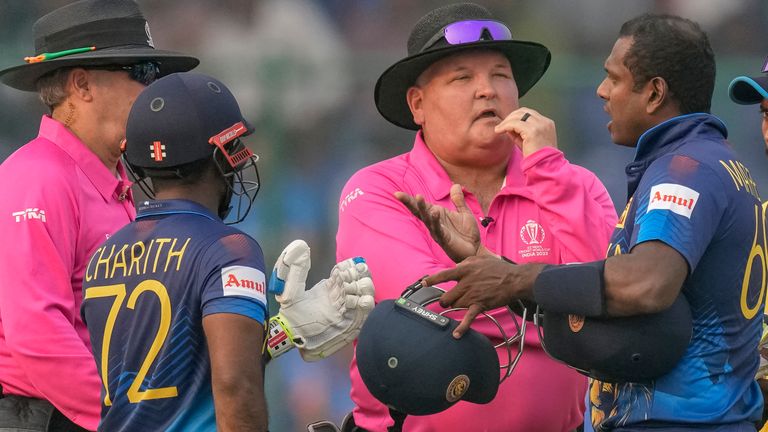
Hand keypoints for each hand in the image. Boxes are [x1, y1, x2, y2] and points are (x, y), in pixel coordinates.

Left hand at [270, 240, 374, 360]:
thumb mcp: (290, 288)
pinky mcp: (352, 323)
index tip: (345, 265)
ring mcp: (348, 310)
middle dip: (359, 276)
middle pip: (361, 281)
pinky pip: (366, 312)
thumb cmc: (292, 314)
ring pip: (367, 294)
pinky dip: (366, 304)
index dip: (350, 266)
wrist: (292, 335)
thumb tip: (300, 246)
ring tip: (350, 289)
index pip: (348, 271)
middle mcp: (342, 296)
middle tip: (347, 278)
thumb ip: (296, 269)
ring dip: (363, 288)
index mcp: (331, 287)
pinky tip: (358, 300)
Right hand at [394, 184, 479, 262]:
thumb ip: (458, 200)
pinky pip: (438, 229)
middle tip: (398, 194)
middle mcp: (434, 223)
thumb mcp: (464, 213)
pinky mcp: (445, 239)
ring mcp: (438, 231)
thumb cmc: (467, 233)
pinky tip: (434, 212)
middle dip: (409, 203)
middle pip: (419, 212)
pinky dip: (435, 221)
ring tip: (418, 197)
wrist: (475, 250)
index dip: (410, 200)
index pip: (421, 206)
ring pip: (427, 219)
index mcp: (437, 215)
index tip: (397, 193)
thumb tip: (455, 185)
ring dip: (422, 208)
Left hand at [426, 256, 543, 337]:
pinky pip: (468, 318)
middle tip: (447, 301)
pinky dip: (462, 328)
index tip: (424, 283)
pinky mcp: (480, 305)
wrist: (515, 280)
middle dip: (445, 301)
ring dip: (455, 307)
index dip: (432, 280)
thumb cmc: (500, 268)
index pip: (443, 275)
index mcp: (465, 270)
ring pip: (455, 306)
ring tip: (458, 306)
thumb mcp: (480, 258)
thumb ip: (465, 262)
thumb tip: (456, 267)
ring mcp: (472, 295)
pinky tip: (456, 335)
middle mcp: (465, 283)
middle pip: (446, 297)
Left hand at [495, 107, 557, 156]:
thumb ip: (519, 133)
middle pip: (523, 111)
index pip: (529, 113)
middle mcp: (544, 122)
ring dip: (506, 121)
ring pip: (518, 115)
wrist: (544, 167)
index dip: (516, 117)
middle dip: (510, 117)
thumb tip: (507, 126)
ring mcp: (540, 125)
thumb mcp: (528, 142)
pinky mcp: (532, 131)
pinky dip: (505, 125)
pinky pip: (514, 123)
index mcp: (547, 124)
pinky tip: (499, 131)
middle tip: (501, 125)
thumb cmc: (538, 158)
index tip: (507, 124)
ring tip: (499, 129)